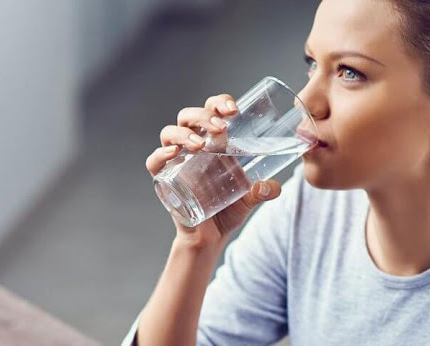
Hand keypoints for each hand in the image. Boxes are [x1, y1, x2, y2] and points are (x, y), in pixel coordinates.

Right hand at [146, 94, 281, 247]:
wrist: (211, 237)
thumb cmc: (228, 209)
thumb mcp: (250, 198)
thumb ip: (263, 191)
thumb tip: (275, 187)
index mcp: (214, 141)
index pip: (212, 110)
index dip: (220, 102)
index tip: (234, 109)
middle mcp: (193, 146)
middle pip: (189, 116)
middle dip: (203, 115)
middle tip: (221, 128)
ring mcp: (176, 161)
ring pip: (169, 132)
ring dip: (184, 133)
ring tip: (200, 144)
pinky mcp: (165, 179)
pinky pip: (154, 162)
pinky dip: (160, 154)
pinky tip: (174, 154)